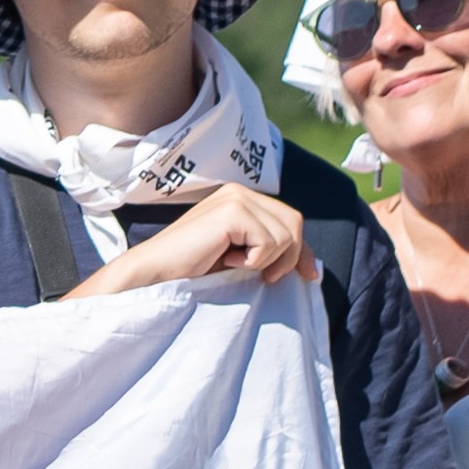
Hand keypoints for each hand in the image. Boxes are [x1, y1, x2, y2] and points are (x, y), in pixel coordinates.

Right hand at [116, 184, 312, 288]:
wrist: (155, 272)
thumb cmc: (191, 269)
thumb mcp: (239, 256)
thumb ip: (268, 250)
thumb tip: (312, 266)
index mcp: (241, 199)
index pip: (289, 219)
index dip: (304, 250)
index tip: (309, 276)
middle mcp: (240, 192)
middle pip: (295, 222)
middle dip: (290, 256)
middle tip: (266, 277)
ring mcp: (236, 198)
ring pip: (285, 234)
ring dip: (267, 260)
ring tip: (236, 264)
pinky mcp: (232, 212)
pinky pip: (269, 241)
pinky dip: (254, 260)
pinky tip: (226, 259)